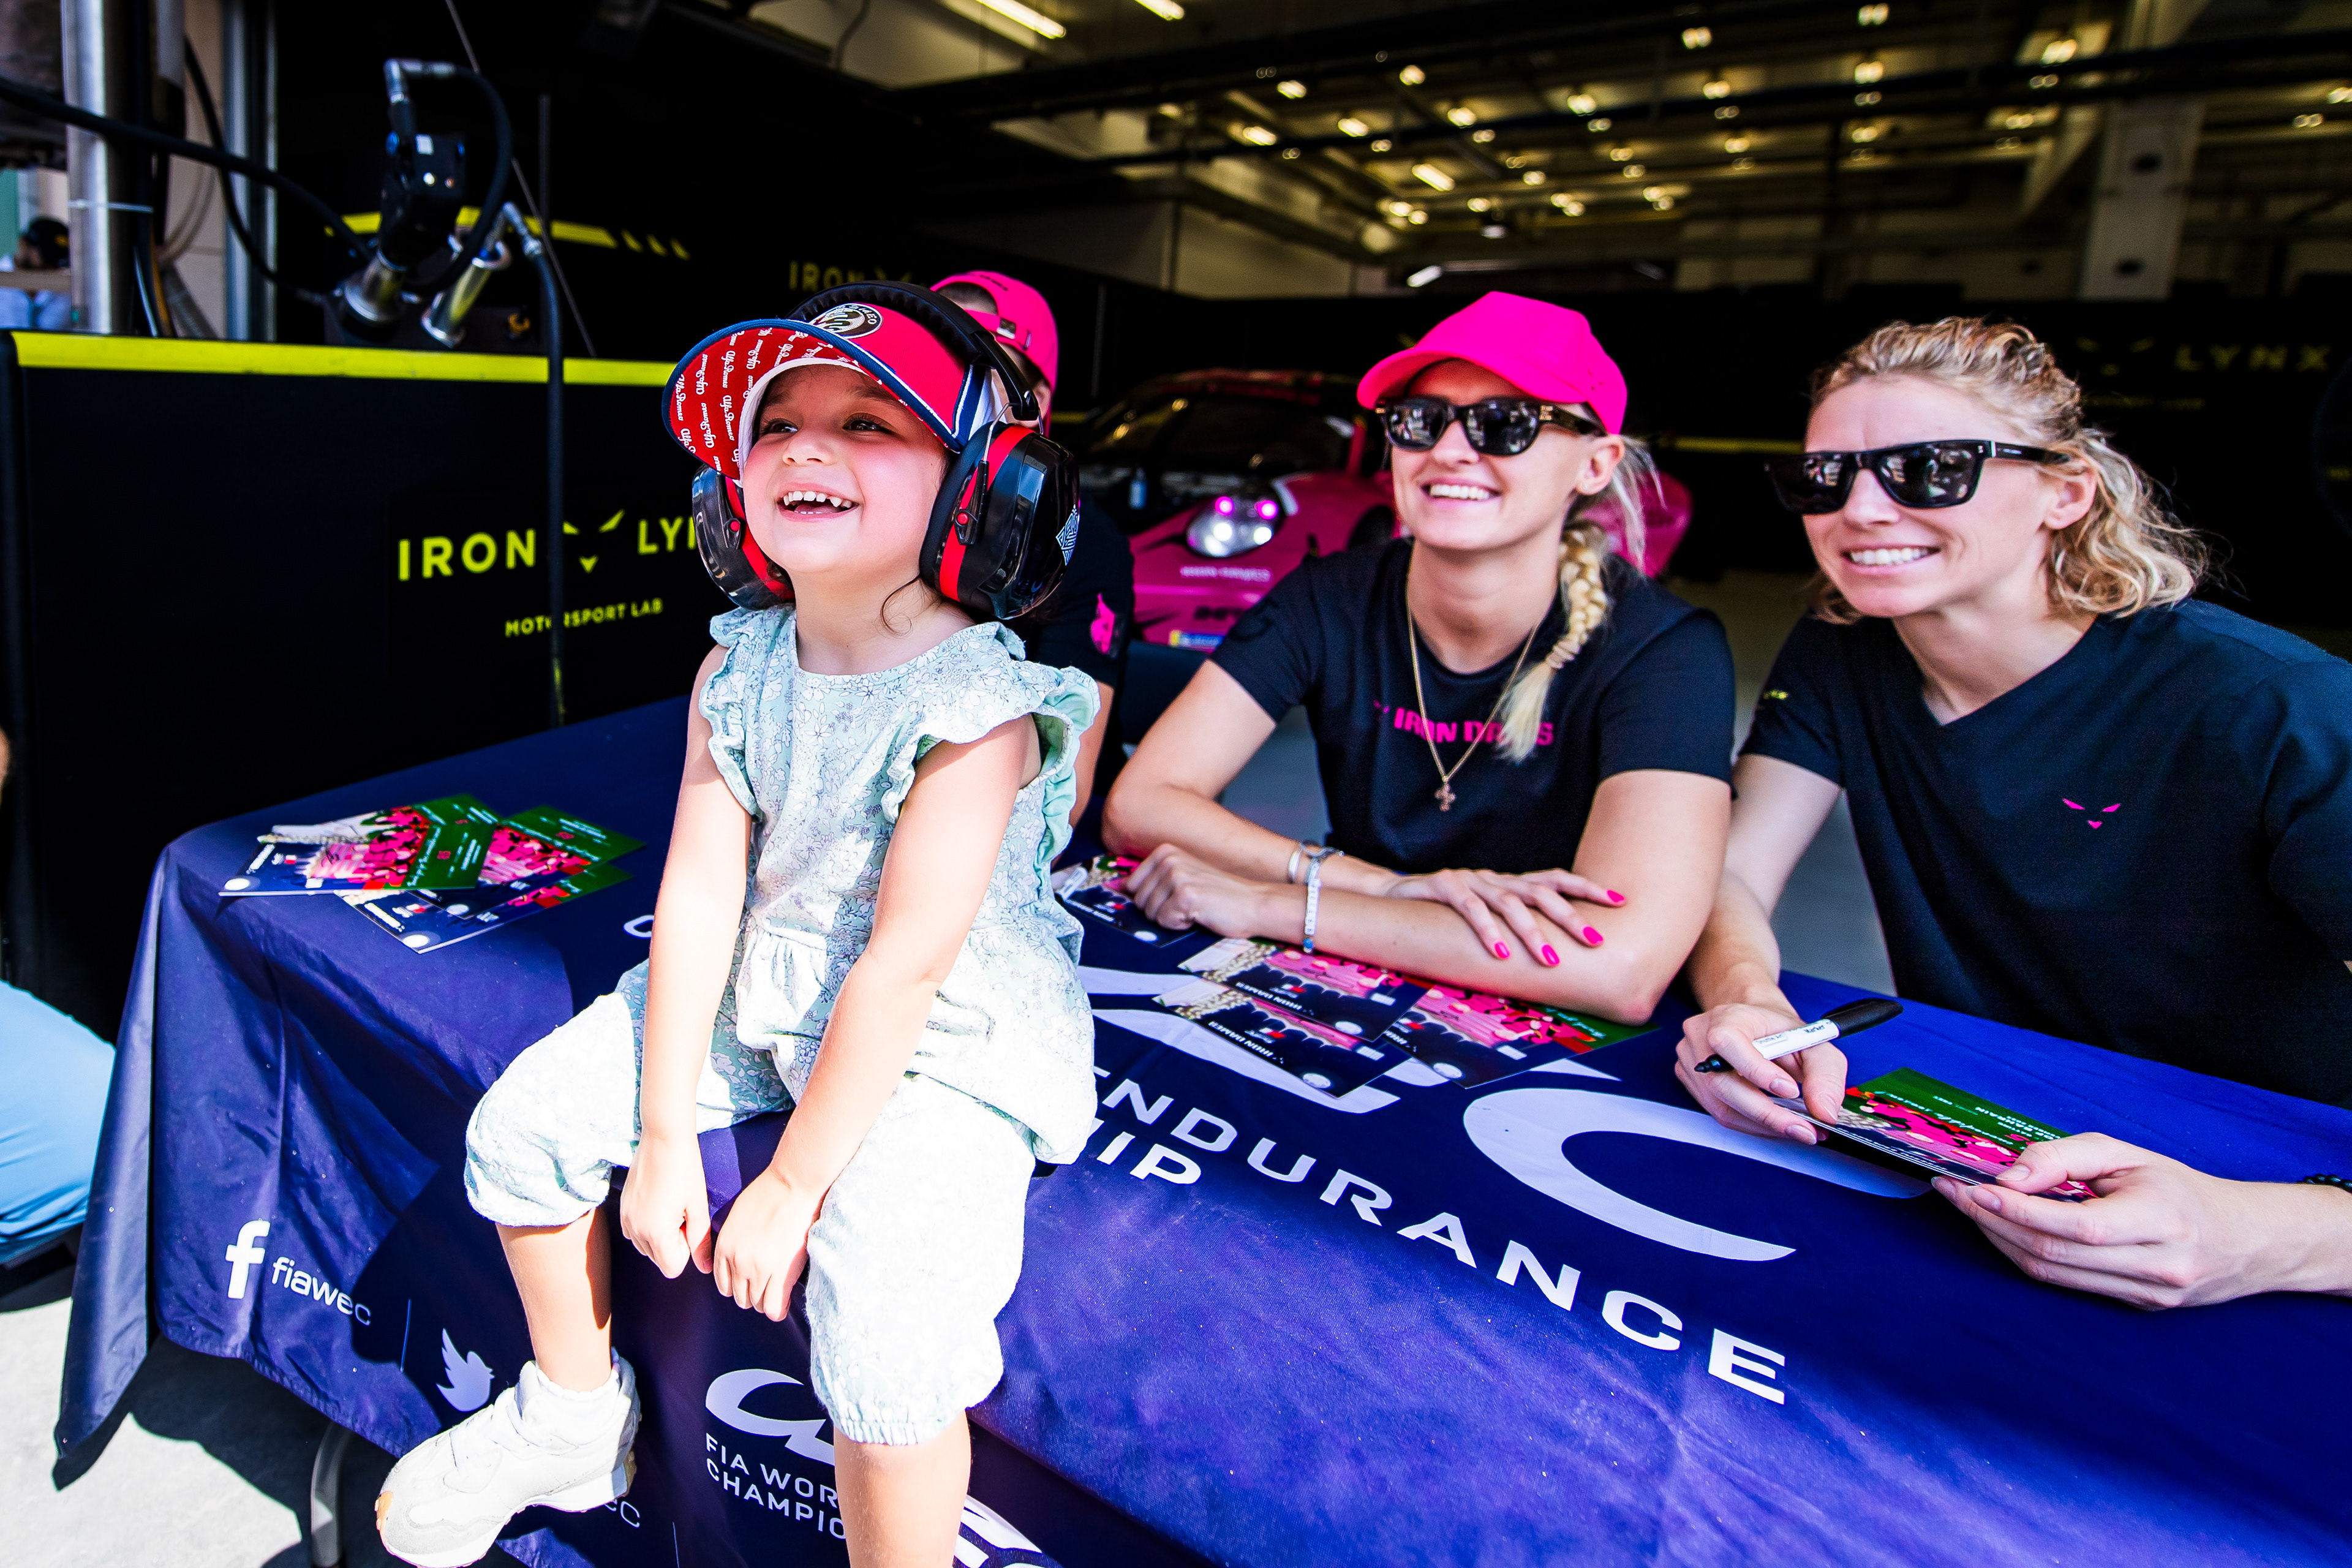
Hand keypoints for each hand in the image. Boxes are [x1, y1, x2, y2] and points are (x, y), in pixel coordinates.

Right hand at [618, 1132, 713, 1278]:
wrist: (662, 1138)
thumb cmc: (685, 1169)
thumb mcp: (697, 1206)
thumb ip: (700, 1240)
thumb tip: (705, 1269)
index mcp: (656, 1233)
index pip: (672, 1268)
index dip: (686, 1251)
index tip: (690, 1225)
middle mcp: (636, 1231)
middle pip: (659, 1259)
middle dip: (673, 1244)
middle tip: (682, 1213)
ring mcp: (625, 1220)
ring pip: (646, 1248)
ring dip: (660, 1236)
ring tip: (671, 1206)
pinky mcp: (621, 1209)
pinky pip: (635, 1233)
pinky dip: (648, 1227)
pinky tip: (659, 1203)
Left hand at [712, 1169, 823, 1320]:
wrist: (793, 1185)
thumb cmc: (769, 1193)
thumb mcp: (737, 1217)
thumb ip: (734, 1241)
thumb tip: (738, 1257)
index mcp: (724, 1247)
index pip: (723, 1284)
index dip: (738, 1285)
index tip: (751, 1282)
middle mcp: (737, 1262)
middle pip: (740, 1297)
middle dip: (753, 1294)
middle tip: (768, 1284)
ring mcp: (758, 1270)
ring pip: (757, 1304)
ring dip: (767, 1300)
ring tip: (779, 1288)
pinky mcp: (781, 1274)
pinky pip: (774, 1308)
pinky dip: (778, 1309)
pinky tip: (785, 1301)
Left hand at [1122, 844, 1279, 936]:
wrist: (1253, 903)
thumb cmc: (1219, 895)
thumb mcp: (1181, 878)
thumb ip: (1150, 880)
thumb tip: (1118, 887)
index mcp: (1164, 851)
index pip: (1131, 886)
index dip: (1153, 900)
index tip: (1176, 897)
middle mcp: (1168, 859)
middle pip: (1140, 902)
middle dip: (1162, 911)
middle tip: (1190, 904)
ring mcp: (1176, 875)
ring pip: (1151, 914)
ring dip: (1174, 918)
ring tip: (1197, 908)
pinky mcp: (1186, 895)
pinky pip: (1165, 922)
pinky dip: (1181, 925)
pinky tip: (1200, 914)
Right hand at [1384, 867, 1620, 965]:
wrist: (1391, 896)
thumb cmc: (1444, 914)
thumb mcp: (1484, 917)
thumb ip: (1513, 926)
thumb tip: (1556, 954)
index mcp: (1508, 883)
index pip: (1555, 880)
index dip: (1587, 888)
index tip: (1620, 901)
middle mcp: (1494, 878)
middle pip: (1541, 892)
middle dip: (1572, 917)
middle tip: (1596, 940)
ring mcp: (1469, 880)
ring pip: (1509, 903)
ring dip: (1532, 933)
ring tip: (1551, 958)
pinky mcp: (1442, 887)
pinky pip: (1469, 909)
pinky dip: (1487, 930)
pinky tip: (1499, 952)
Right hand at [1673, 1001, 1847, 1143]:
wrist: (1755, 1024)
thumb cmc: (1779, 1031)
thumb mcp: (1813, 1042)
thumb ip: (1824, 1074)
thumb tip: (1824, 1112)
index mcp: (1726, 1017)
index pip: (1727, 1042)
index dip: (1756, 1071)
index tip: (1790, 1090)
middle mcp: (1699, 1037)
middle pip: (1724, 1085)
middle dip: (1768, 1114)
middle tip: (1805, 1129)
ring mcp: (1690, 1061)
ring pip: (1722, 1108)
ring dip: (1763, 1125)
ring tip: (1797, 1129)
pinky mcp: (1691, 1083)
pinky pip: (1720, 1114)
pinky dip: (1752, 1124)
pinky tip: (1775, 1123)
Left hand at [1935, 1133, 2351, 1307]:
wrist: (2244, 1240)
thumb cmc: (2180, 1189)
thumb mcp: (2128, 1155)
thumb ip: (2065, 1158)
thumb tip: (2009, 1177)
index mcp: (2160, 1223)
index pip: (2074, 1226)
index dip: (2016, 1210)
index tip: (1971, 1187)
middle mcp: (2154, 1267)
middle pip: (2052, 1253)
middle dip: (1992, 1222)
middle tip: (1953, 1192)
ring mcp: (2143, 1295)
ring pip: (2049, 1273)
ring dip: (1999, 1240)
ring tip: (1968, 1207)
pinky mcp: (2131, 1307)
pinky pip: (2062, 1282)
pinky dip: (2024, 1254)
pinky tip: (2003, 1229)